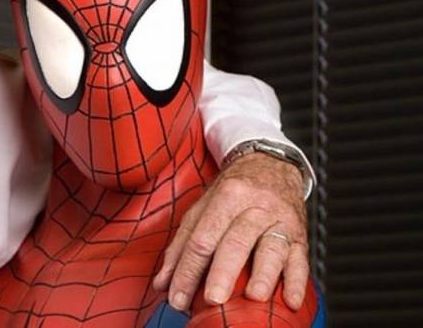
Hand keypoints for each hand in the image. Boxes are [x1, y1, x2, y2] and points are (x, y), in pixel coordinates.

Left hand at [152, 152, 308, 310]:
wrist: (272, 164)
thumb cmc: (233, 191)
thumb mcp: (202, 208)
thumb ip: (182, 245)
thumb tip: (163, 283)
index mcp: (226, 197)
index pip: (202, 238)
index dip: (188, 270)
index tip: (178, 297)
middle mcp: (255, 206)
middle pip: (236, 241)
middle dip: (223, 273)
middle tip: (212, 299)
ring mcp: (281, 220)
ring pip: (272, 248)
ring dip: (264, 275)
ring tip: (254, 297)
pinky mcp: (300, 234)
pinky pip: (301, 259)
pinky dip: (297, 281)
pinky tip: (290, 300)